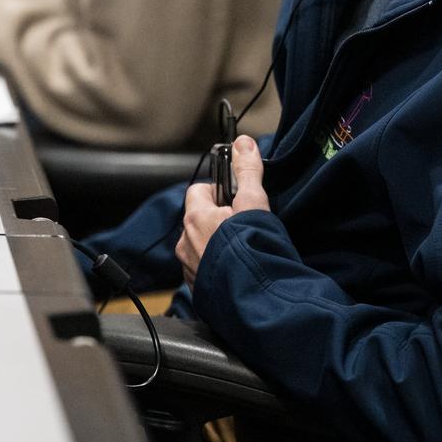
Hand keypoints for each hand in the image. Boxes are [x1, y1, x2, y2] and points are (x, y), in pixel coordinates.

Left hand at [177, 135, 267, 284]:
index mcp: (195, 218)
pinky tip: (237, 270)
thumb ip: (247, 171)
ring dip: (216, 245)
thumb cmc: (254, 248)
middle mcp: (185, 242)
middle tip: (245, 227)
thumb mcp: (254, 203)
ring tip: (243, 252)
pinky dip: (217, 266)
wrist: (256, 298)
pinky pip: (204, 269)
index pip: (199, 191)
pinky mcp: (197, 288)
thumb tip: (243, 143)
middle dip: (219, 220)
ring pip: (200, 246)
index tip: (236, 198)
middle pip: (199, 219)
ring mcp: (189, 267)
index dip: (219, 192)